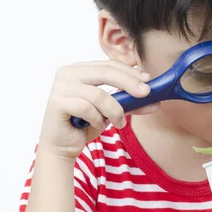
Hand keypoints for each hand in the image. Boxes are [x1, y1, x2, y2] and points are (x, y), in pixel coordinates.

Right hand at [39, 58, 160, 160]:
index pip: (109, 64)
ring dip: (114, 111)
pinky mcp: (56, 103)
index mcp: (80, 69)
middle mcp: (67, 73)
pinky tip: (98, 125)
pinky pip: (86, 108)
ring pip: (98, 94)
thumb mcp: (111, 112)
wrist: (63, 147)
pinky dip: (97, 119)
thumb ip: (130, 104)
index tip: (148, 81)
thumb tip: (155, 100)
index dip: (130, 72)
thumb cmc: (85, 125)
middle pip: (105, 72)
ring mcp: (60, 87)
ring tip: (118, 123)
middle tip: (145, 94)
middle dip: (129, 83)